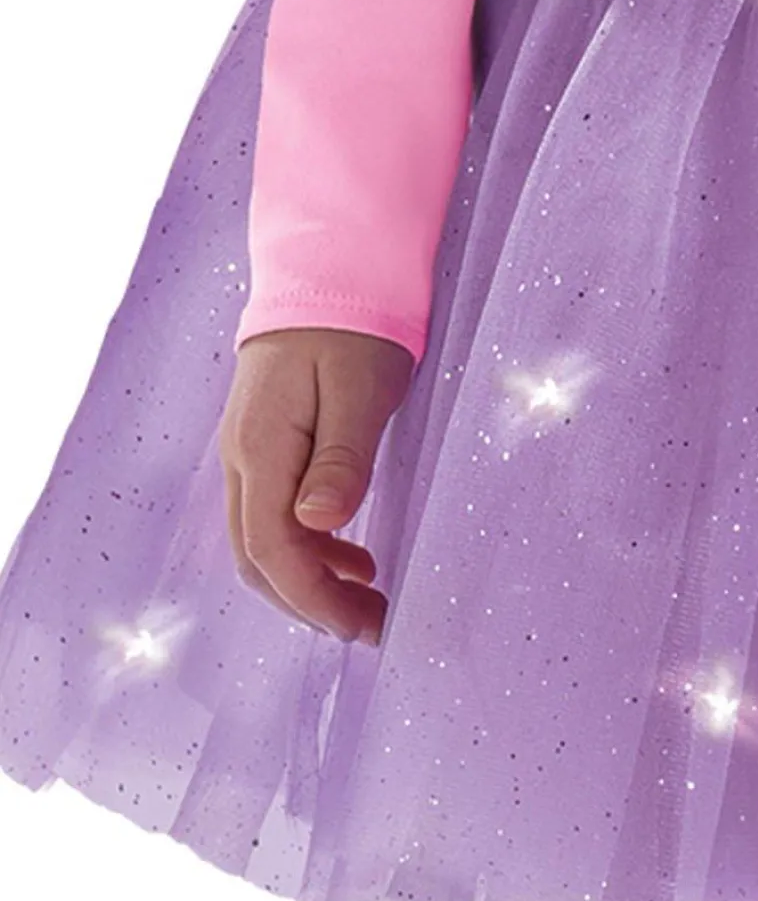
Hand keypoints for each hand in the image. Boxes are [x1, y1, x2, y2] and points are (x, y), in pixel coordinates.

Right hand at [217, 326, 415, 643]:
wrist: (325, 273)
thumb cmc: (351, 326)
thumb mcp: (362, 387)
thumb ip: (343, 456)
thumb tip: (320, 523)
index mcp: (262, 449)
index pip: (273, 549)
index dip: (314, 599)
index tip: (363, 626)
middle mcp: (242, 460)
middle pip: (259, 559)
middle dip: (311, 605)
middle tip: (372, 627)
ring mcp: (248, 455)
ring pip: (263, 543)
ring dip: (310, 581)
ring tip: (368, 599)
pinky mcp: (267, 448)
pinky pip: (274, 517)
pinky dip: (310, 549)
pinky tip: (352, 555)